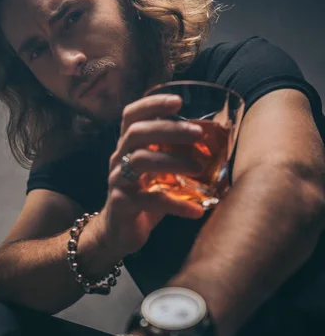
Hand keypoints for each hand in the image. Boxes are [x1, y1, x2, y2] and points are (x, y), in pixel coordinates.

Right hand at [101, 94, 204, 253]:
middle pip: (137, 133)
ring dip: (173, 161)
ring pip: (140, 161)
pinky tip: (196, 211)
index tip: (178, 101)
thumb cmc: (144, 198)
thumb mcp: (158, 175)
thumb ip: (175, 158)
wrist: (118, 234)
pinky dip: (176, 205)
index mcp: (127, 147)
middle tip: (197, 133)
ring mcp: (117, 182)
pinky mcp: (122, 205)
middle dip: (169, 129)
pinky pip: (150, 200)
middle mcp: (118, 160)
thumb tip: (217, 146)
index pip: (131, 116)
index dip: (152, 104)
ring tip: (199, 168)